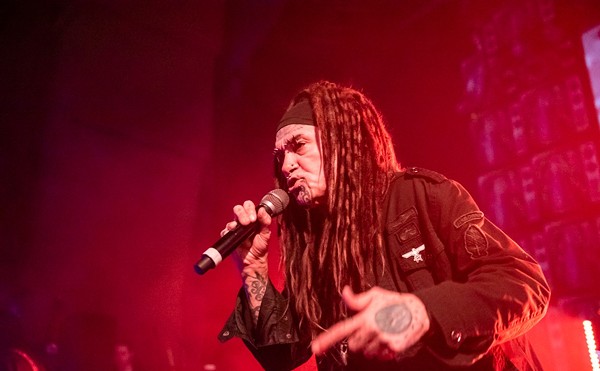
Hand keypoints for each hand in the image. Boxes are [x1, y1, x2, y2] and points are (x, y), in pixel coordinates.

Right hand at [221, 200, 271, 270]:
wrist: (254, 261)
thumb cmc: (260, 247)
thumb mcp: (266, 233)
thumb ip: (265, 221)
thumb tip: (262, 210)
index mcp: (252, 218)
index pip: (248, 206)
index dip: (250, 209)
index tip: (254, 218)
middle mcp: (242, 221)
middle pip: (238, 209)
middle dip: (242, 213)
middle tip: (249, 221)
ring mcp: (235, 229)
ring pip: (231, 219)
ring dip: (236, 221)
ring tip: (243, 227)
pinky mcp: (229, 237)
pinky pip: (225, 231)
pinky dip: (229, 231)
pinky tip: (234, 234)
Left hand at [311, 286, 429, 360]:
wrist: (419, 310)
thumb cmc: (396, 301)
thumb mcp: (375, 294)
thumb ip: (357, 299)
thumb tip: (345, 292)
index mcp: (364, 316)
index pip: (341, 330)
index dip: (326, 340)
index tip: (316, 348)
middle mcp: (372, 328)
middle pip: (353, 346)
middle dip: (357, 341)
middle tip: (368, 332)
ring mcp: (383, 339)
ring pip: (366, 353)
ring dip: (370, 348)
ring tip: (380, 335)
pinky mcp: (394, 347)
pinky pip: (382, 357)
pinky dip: (383, 353)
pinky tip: (388, 341)